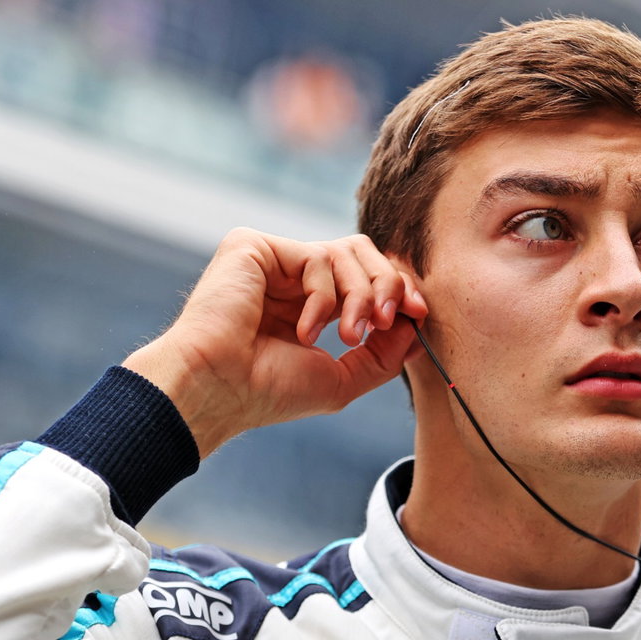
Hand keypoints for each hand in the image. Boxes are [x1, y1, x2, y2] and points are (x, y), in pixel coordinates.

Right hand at [122, 229, 428, 457]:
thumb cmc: (269, 392)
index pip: (366, 278)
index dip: (398, 290)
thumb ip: (382, 354)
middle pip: (363, 253)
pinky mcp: (252, 246)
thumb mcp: (342, 378)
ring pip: (347, 250)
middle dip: (388, 285)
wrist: (220, 389)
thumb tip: (415, 325)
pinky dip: (324, 297)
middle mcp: (291, 279)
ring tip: (349, 335)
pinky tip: (304, 330)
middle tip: (389, 320)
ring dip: (362, 296)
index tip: (420, 313)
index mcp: (309, 305)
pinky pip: (316, 256)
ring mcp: (272, 261)